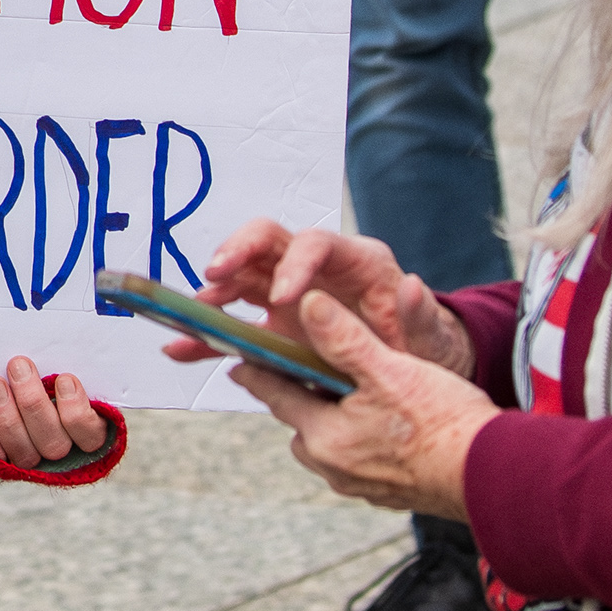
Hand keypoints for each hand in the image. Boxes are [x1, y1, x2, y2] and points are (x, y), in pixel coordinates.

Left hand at [0, 355, 108, 467]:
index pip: (91, 434)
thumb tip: (56, 346)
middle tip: (18, 365)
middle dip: (33, 402)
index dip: (77, 410)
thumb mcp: (62, 370)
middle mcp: (64, 453)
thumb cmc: (48, 377)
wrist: (16, 390)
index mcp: (88, 431)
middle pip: (54, 442)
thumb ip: (62, 368)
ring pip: (25, 452)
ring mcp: (35, 462)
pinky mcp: (7, 464)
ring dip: (7, 416)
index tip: (64, 379)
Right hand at [192, 218, 476, 380]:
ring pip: (242, 274)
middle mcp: (316, 268)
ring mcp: (290, 289)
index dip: (294, 264)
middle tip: (213, 275)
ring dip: (213, 292)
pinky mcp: (274, 319)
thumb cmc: (424, 348)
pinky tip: (181, 349)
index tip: (280, 298)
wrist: (413, 369)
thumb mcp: (430, 339)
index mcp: (356, 263)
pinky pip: (234, 320)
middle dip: (237, 252)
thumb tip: (415, 285)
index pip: (317, 244)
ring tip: (190, 315)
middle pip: (268, 241)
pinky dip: (208, 334)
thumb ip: (421, 317)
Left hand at [237, 293, 498, 520]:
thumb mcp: (388, 368)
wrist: (495, 476)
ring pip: (330, 442)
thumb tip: (305, 304)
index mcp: (324, 436)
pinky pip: (359, 459)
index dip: (258, 370)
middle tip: (300, 369)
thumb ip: (342, 338)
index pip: (275, 394)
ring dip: (333, 418)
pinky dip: (361, 438)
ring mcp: (361, 485)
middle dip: (299, 395)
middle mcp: (334, 467)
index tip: (239, 359)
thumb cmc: (442, 423)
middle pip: (301, 421)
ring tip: (347, 393)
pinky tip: (382, 425)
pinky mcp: (389, 492)